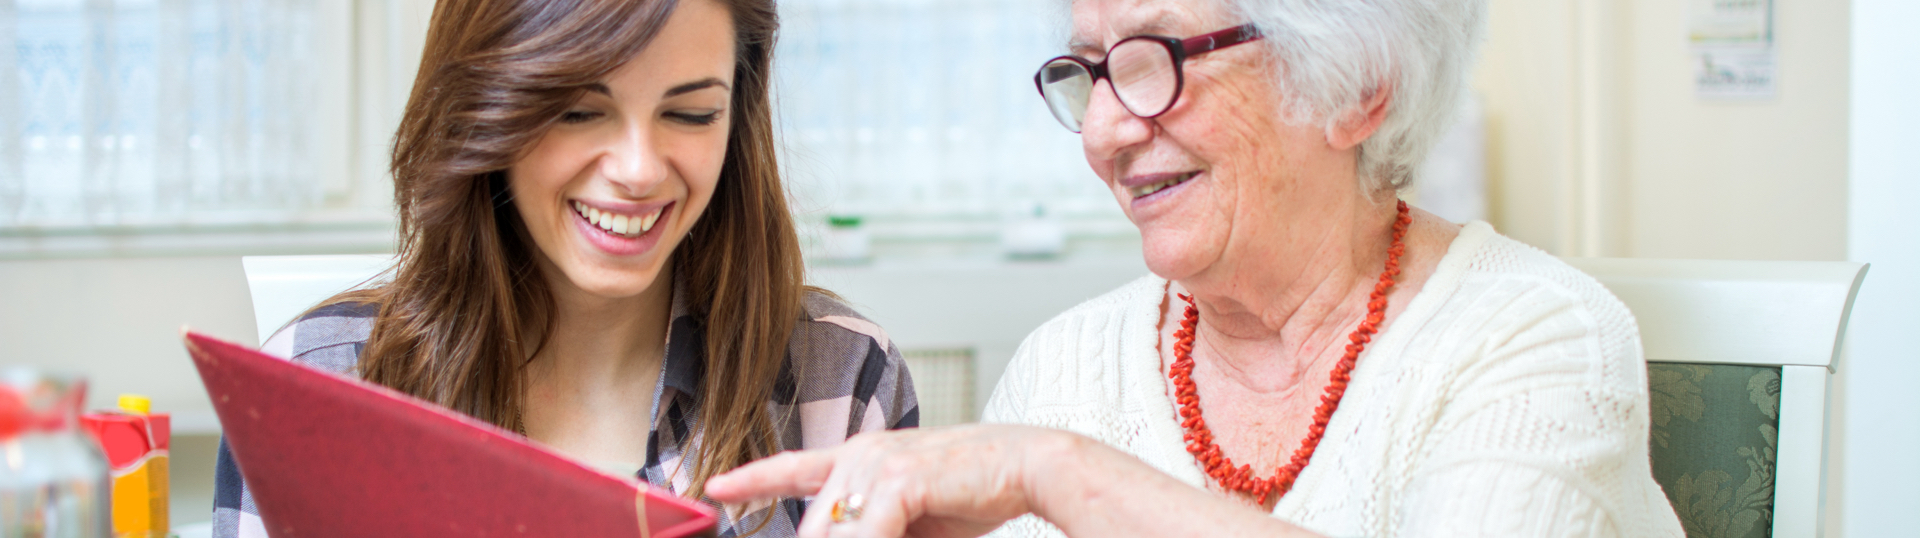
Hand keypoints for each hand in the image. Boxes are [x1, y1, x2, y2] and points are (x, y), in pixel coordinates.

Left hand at [705, 424, 1076, 537]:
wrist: (1029, 465)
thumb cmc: (976, 492)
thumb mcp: (913, 520)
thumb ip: (875, 531)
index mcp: (862, 456)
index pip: (795, 467)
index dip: (754, 478)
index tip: (716, 485)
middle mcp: (860, 454)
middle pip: (816, 531)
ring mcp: (874, 465)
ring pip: (833, 537)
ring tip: (910, 537)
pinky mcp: (896, 481)